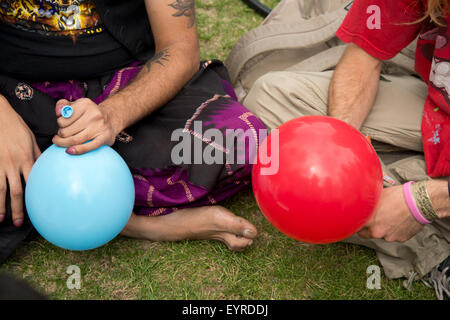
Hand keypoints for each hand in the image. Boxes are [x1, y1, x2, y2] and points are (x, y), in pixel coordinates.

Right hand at [0, 95, 40, 226]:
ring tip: (0, 219)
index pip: (33, 182)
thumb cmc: (17, 127)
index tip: (37, 208)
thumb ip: (38, 155)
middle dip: (17, 209)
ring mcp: (0, 164)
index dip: (34, 196)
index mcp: (27, 159)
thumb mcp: (32, 140)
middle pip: (16, 191)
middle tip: (19, 223)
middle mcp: (13, 164)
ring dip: (0, 206)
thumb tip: (45, 167)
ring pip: (0, 189)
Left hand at [53, 98, 119, 154]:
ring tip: (61, 142)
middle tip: (62, 134)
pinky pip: (89, 146)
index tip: (62, 125)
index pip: (63, 119)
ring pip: (75, 140)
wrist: (110, 119)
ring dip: (64, 143)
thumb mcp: (76, 104)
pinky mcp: (105, 137)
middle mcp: (94, 115)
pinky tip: (70, 151)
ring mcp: (100, 127)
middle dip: (61, 135)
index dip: (59, 124)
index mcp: (85, 105)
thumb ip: (62, 105)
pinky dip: (77, 150)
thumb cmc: (89, 113)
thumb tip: (59, 113)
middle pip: (67, 131)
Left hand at [358, 185, 423, 241]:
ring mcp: (389, 237)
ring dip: (384, 229)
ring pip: (382, 234)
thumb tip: (360, 204)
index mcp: (369, 221)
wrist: (418, 202)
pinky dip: (395, 230)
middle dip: (369, 228)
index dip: (356, 225)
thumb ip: (367, 205)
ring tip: (391, 217)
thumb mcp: (377, 196)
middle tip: (375, 219)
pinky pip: (394, 236)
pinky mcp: (401, 239)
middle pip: (367, 234)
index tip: (357, 222)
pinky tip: (399, 220)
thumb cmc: (397, 196)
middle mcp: (377, 232)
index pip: (355, 228)